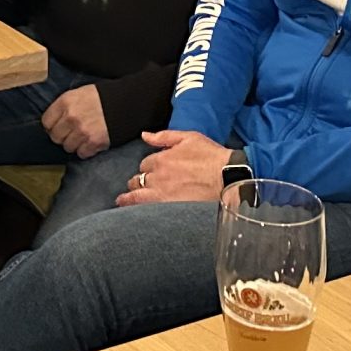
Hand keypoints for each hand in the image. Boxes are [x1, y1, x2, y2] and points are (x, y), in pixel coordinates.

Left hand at [42, 85, 110, 157]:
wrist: (126, 103)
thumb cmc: (101, 97)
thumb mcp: (79, 93)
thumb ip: (64, 106)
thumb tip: (53, 121)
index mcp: (65, 102)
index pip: (46, 122)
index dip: (52, 125)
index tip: (58, 126)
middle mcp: (71, 117)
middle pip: (55, 137)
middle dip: (62, 136)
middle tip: (71, 133)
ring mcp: (82, 131)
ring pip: (67, 147)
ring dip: (74, 144)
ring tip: (83, 136)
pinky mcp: (93, 143)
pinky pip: (81, 153)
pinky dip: (86, 150)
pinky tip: (91, 141)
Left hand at [114, 129, 229, 205]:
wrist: (228, 177)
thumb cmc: (212, 156)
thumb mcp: (189, 138)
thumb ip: (164, 136)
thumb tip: (144, 135)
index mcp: (161, 160)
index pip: (145, 165)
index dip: (147, 168)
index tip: (150, 172)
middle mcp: (158, 178)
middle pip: (138, 181)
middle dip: (136, 183)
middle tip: (134, 187)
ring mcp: (162, 195)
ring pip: (138, 198)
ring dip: (130, 198)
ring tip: (123, 201)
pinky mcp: (169, 209)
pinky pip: (147, 211)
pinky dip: (138, 212)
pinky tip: (134, 215)